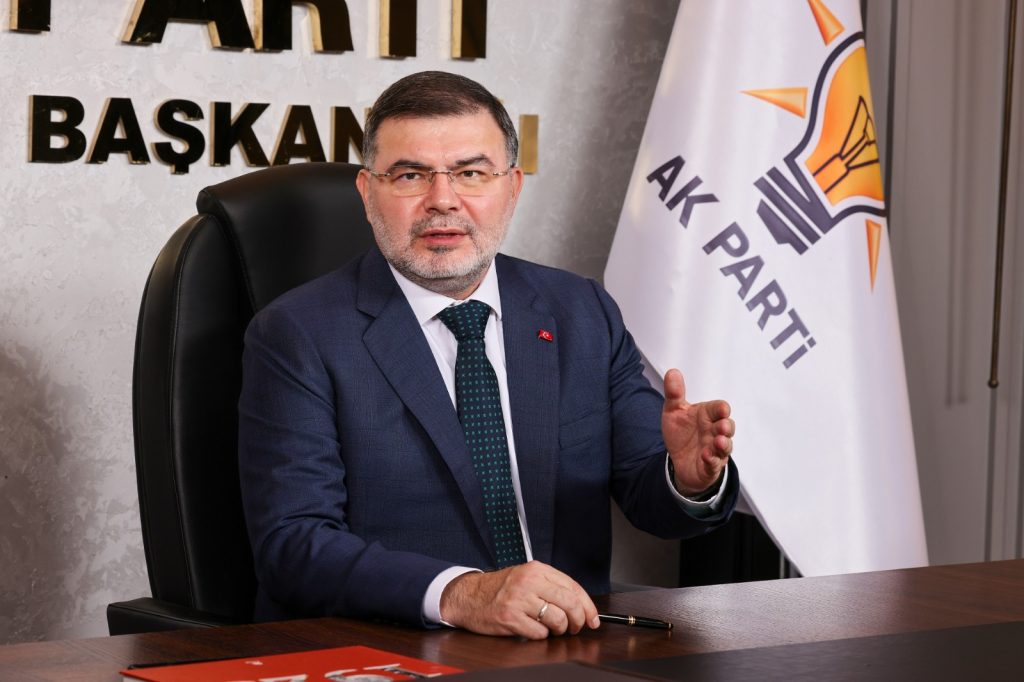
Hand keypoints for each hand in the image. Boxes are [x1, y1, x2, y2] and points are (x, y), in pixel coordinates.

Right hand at [439, 561, 599, 638]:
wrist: (468, 596)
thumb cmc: (499, 588)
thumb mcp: (526, 577)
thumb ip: (551, 586)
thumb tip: (581, 606)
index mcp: (536, 569)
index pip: (573, 587)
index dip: (587, 606)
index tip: (593, 619)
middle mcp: (529, 582)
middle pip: (569, 604)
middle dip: (577, 621)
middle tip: (574, 627)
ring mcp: (519, 600)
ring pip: (557, 620)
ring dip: (559, 630)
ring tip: (551, 628)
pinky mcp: (510, 618)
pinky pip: (539, 634)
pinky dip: (540, 636)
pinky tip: (532, 629)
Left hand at [661, 368, 733, 495]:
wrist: (677, 459)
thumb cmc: (682, 433)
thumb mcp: (674, 411)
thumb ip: (674, 393)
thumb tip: (672, 372)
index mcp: (707, 416)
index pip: (719, 409)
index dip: (721, 409)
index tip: (722, 409)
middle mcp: (715, 432)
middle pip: (727, 427)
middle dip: (726, 426)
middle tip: (722, 426)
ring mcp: (715, 449)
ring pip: (725, 446)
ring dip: (723, 444)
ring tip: (718, 441)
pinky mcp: (710, 466)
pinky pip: (714, 464)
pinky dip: (712, 460)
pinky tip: (706, 456)